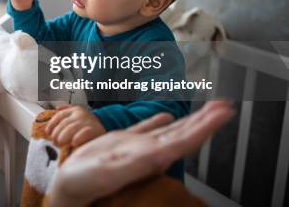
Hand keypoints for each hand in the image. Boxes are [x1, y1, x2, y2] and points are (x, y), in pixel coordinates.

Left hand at [46, 105, 105, 146]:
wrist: (107, 124)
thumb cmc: (88, 122)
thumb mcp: (78, 113)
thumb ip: (67, 110)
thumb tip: (56, 108)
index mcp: (75, 110)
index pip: (59, 115)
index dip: (52, 124)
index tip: (47, 132)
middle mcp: (80, 114)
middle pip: (64, 123)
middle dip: (56, 133)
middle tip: (54, 141)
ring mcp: (87, 121)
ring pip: (71, 128)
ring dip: (63, 136)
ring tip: (59, 143)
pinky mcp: (94, 130)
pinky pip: (84, 133)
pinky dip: (77, 138)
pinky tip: (73, 143)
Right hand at [48, 101, 234, 206]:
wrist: (69, 187)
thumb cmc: (86, 183)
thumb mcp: (110, 172)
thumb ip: (134, 162)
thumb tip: (160, 154)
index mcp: (150, 158)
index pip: (186, 140)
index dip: (206, 127)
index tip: (223, 113)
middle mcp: (148, 152)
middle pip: (184, 134)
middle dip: (205, 120)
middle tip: (224, 105)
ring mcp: (136, 147)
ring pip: (169, 130)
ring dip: (189, 119)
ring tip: (206, 108)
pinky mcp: (121, 143)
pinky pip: (145, 129)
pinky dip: (157, 120)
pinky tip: (166, 115)